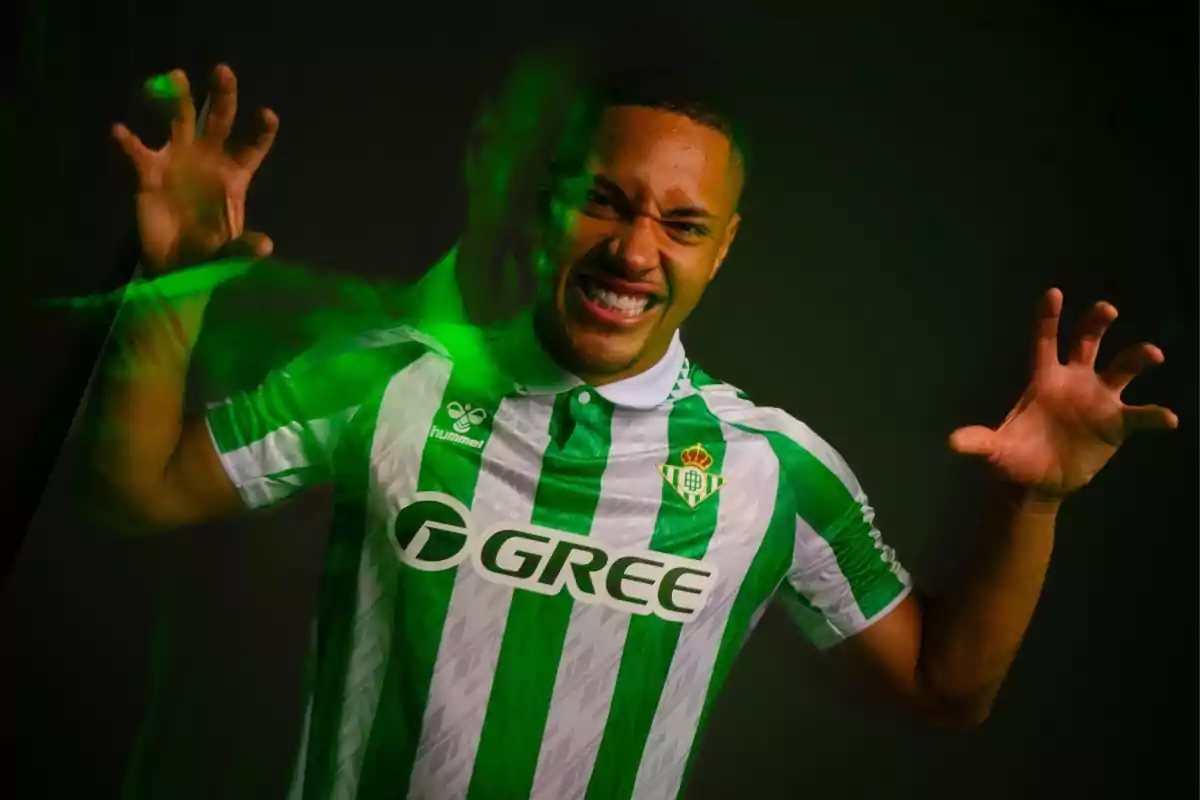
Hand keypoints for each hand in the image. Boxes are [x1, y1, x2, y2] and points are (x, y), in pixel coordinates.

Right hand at [113, 64, 277, 271]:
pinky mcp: (148, 173)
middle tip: (223, 70)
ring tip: (177, 76)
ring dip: (177, 99)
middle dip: (223, 96)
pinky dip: (128, 142)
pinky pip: (137, 153)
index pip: (252, 146)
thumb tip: (265, 246)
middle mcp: (208, 158)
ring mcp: (177, 160)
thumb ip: (244, 248)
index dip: (261, 130)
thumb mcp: (228, 254)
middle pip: (219, 120)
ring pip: (179, 121)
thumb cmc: (208, 254)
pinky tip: (120, 131)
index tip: (267, 114)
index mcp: (234, 175)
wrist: (173, 265)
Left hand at [950, 288, 1177, 499]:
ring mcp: (1099, 400)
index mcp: (1043, 380)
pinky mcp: (1117, 425)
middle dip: (1097, 323)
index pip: (1045, 341)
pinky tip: (1167, 418)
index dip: (1048, 318)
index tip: (1053, 293)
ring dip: (1137, 357)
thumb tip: (953, 443)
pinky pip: (1140, 415)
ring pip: (1122, 368)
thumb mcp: (996, 450)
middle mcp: (1075, 381)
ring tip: (1152, 354)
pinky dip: (1155, 416)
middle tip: (1107, 308)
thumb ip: (979, 442)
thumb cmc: (1015, 457)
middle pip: (1087, 342)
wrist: (1039, 483)